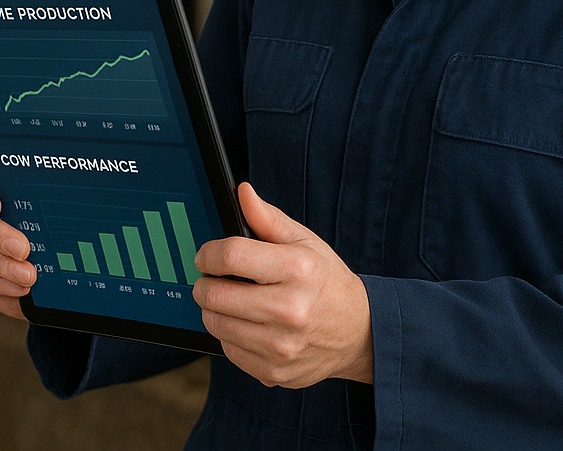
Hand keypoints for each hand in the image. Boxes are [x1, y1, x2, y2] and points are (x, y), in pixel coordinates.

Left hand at [192, 182, 372, 386]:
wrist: (357, 333)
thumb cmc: (326, 282)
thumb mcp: (305, 242)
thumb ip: (268, 218)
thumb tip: (242, 192)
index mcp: (297, 269)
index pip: (230, 256)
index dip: (208, 253)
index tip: (206, 256)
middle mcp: (289, 310)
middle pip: (215, 295)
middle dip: (204, 283)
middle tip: (212, 279)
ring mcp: (281, 345)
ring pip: (216, 324)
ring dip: (213, 310)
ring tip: (229, 300)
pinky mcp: (274, 370)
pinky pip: (228, 350)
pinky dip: (229, 335)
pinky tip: (246, 324)